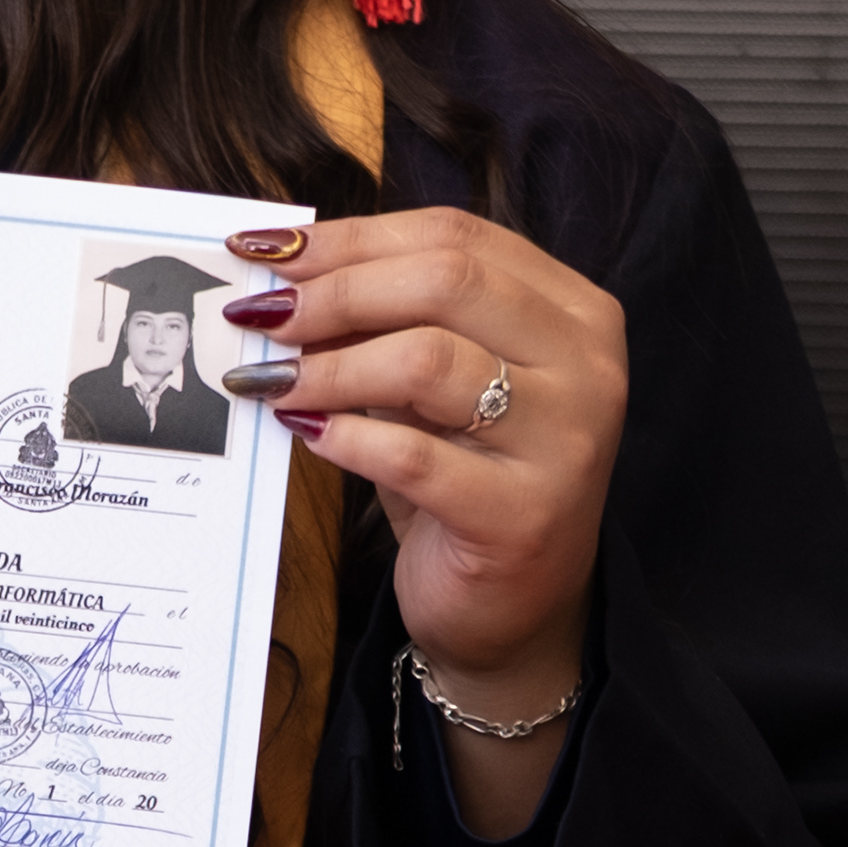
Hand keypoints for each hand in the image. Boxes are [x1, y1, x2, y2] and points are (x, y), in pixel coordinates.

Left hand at [228, 201, 624, 832]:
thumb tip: (283, 274)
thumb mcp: (441, 385)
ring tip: (267, 379)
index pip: (456, 237)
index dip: (352, 237)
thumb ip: (392, 322)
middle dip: (336, 293)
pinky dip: (346, 438)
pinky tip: (305, 432)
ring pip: (429, 362)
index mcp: (571, 310)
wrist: (514, 609)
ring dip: (329, 365)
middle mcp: (586, 365)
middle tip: (260, 316)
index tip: (268, 250)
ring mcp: (565, 441)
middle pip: (446, 281)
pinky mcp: (523, 515)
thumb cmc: (466, 480)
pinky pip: (414, 458)